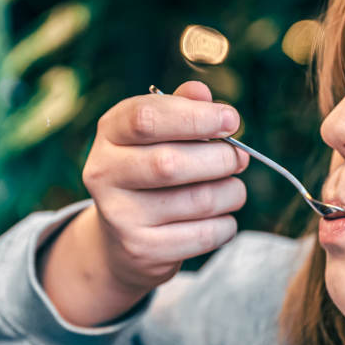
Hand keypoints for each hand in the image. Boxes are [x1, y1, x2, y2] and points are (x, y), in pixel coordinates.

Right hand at [81, 81, 249, 291]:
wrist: (123, 239)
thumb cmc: (152, 172)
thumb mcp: (159, 133)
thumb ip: (181, 108)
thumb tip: (203, 94)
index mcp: (109, 133)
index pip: (146, 118)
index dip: (195, 117)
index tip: (231, 120)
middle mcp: (104, 173)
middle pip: (171, 163)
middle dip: (221, 159)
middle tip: (240, 158)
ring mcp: (120, 216)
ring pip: (198, 200)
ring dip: (231, 192)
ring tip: (232, 189)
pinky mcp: (143, 250)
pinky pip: (205, 234)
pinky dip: (226, 224)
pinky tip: (220, 217)